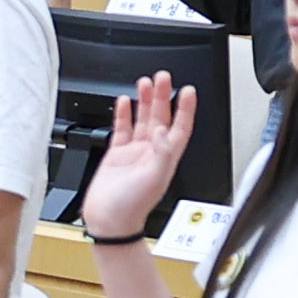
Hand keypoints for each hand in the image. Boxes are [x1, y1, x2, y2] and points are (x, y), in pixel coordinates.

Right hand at [77, 72, 195, 240]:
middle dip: (163, 97)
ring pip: (143, 120)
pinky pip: (122, 129)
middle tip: (163, 78)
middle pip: (162, 118)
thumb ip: (161, 152)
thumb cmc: (132, 206)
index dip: (185, 109)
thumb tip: (164, 129)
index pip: (180, 127)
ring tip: (145, 83)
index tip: (188, 91)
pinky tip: (124, 102)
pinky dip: (123, 114)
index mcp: (166, 157)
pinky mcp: (117, 154)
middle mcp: (152, 152)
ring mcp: (134, 152)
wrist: (109, 220)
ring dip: (145, 101)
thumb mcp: (154, 178)